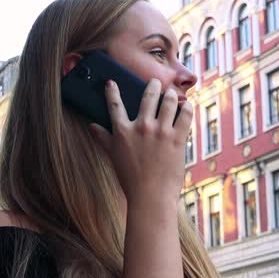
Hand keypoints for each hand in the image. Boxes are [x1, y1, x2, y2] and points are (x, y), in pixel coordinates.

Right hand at [89, 79, 192, 208]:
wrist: (151, 196)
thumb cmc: (131, 178)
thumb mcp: (113, 156)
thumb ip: (103, 138)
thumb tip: (91, 127)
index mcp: (123, 131)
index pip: (114, 105)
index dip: (112, 91)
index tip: (112, 82)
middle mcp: (142, 127)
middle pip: (148, 96)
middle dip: (153, 85)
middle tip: (156, 82)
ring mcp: (161, 132)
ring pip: (169, 102)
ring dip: (171, 95)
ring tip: (172, 94)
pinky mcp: (178, 138)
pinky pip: (185, 115)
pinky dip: (187, 108)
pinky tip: (187, 106)